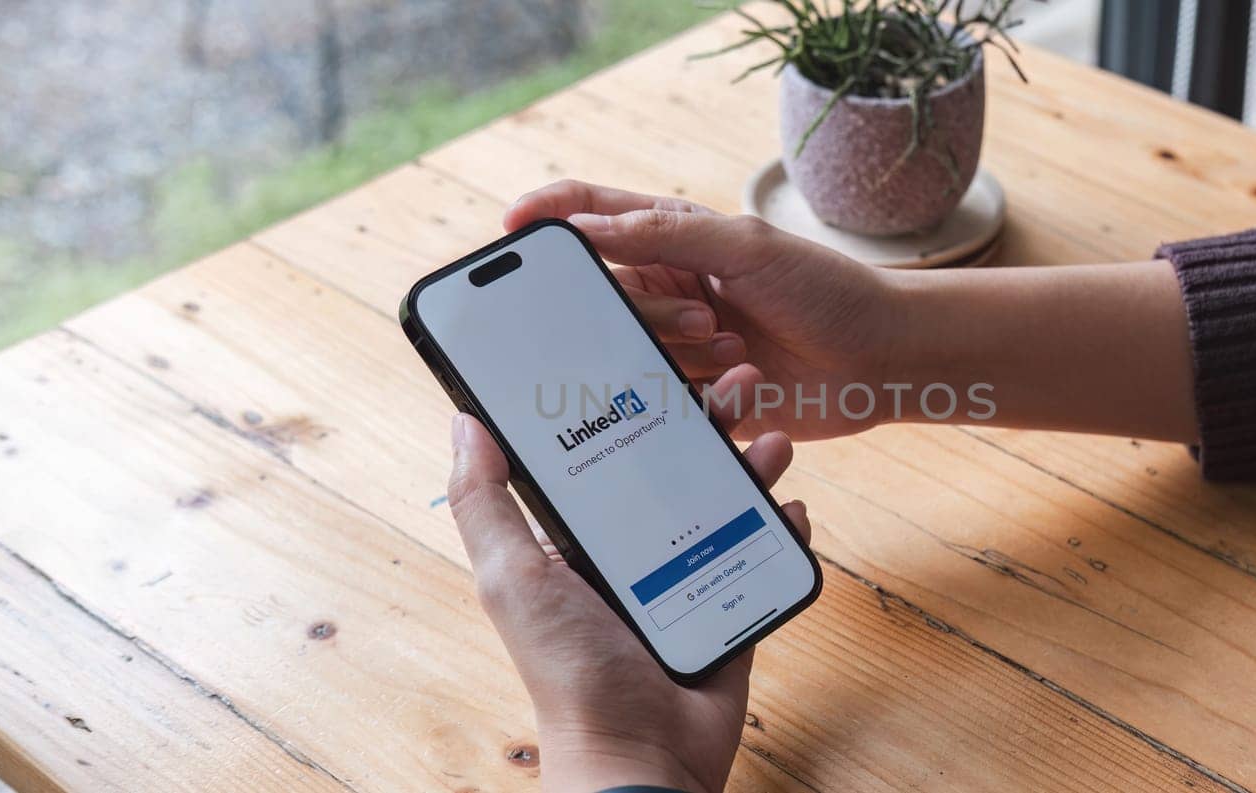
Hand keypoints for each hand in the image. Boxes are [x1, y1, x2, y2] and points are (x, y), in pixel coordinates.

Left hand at [447, 382, 809, 792]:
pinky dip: (782, 527)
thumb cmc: (568, 673)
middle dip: (710, 421)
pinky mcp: (731, 604)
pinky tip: (791, 508)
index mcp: (580, 537)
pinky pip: (763, 553)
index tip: (660, 363)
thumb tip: (464, 421)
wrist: (642, 754)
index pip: (610, 451)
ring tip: (776, 440)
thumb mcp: (513, 578)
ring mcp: (688, 575)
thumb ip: (487, 503)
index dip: (635, 403)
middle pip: (677, 466)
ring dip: (754, 464)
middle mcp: (634, 549)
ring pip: (727, 500)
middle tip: (739, 385)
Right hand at [504, 180, 896, 440]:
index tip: (511, 232)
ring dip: (677, 355)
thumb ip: (663, 234)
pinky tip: (742, 382)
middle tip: (705, 319)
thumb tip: (581, 230)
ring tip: (736, 350)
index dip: (546, 218)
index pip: (591, 217)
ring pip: (624, 354)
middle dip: (643, 314)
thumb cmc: (826, 290)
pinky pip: (656, 402)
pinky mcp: (695, 398)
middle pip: (600, 297)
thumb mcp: (746, 248)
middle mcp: (667, 289)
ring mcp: (678, 344)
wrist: (881, 361)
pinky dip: (693, 397)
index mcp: (673, 238)